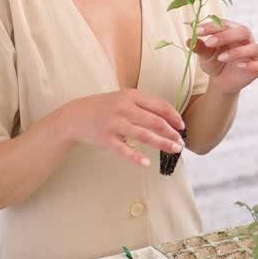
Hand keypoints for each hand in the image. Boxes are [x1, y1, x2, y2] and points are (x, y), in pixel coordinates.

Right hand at [62, 89, 185, 167]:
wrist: (76, 116)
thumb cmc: (105, 108)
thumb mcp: (124, 99)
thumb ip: (144, 105)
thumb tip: (168, 118)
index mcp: (131, 95)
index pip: (160, 105)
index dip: (174, 117)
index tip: (182, 126)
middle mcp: (124, 107)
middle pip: (155, 121)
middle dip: (171, 133)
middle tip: (181, 143)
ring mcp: (114, 123)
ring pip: (143, 135)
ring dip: (162, 144)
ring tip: (174, 150)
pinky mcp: (105, 138)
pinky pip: (123, 150)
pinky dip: (136, 157)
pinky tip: (147, 163)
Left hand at [193, 18, 257, 93]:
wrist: (221, 80)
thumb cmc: (214, 62)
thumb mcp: (204, 55)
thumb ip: (199, 48)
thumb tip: (188, 41)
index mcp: (233, 31)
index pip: (226, 23)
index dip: (212, 26)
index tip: (197, 31)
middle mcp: (246, 40)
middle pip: (243, 30)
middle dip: (226, 35)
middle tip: (209, 42)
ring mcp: (254, 54)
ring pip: (253, 47)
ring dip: (237, 52)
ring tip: (220, 58)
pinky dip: (254, 65)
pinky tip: (239, 66)